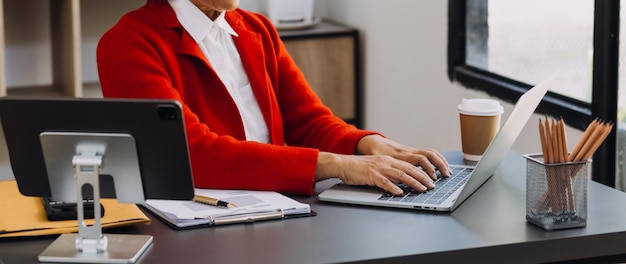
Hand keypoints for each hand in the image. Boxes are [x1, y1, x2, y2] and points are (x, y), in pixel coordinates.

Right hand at [315, 135, 451, 194]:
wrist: (343, 164)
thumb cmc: (358, 168)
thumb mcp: (377, 167)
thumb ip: (388, 173)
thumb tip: (401, 183)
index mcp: (388, 160)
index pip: (409, 166)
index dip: (421, 173)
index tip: (430, 180)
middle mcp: (386, 162)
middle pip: (408, 169)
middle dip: (422, 178)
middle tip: (431, 186)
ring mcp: (379, 168)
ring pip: (400, 175)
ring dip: (413, 183)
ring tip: (422, 189)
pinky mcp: (371, 175)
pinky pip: (384, 182)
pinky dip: (393, 188)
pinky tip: (400, 193)